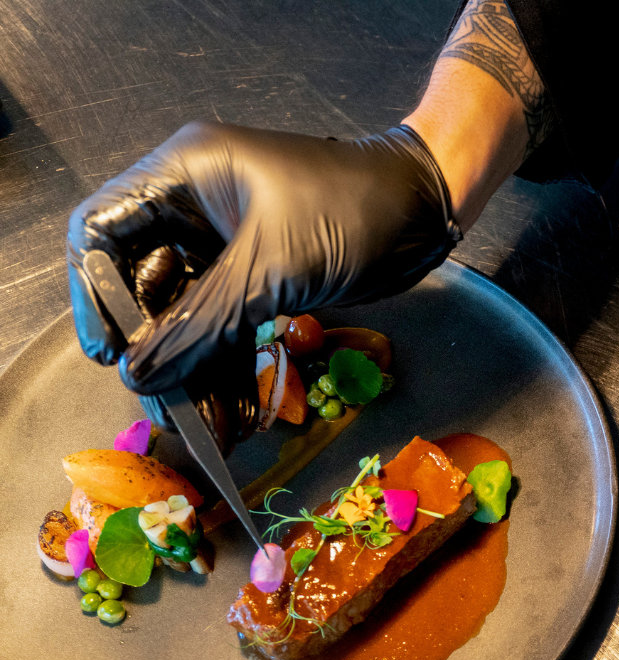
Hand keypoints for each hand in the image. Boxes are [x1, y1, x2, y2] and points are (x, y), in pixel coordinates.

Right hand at [67, 120, 460, 447]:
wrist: (426, 208)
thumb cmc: (353, 210)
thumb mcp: (271, 268)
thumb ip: (203, 321)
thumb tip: (142, 372)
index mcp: (184, 176)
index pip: (103, 231)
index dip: (96, 293)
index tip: (110, 353)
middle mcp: (195, 207)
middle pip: (145, 284)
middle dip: (157, 349)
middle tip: (165, 406)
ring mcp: (227, 243)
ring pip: (189, 314)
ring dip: (197, 370)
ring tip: (208, 428)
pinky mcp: (260, 274)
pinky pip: (227, 324)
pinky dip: (230, 366)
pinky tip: (235, 415)